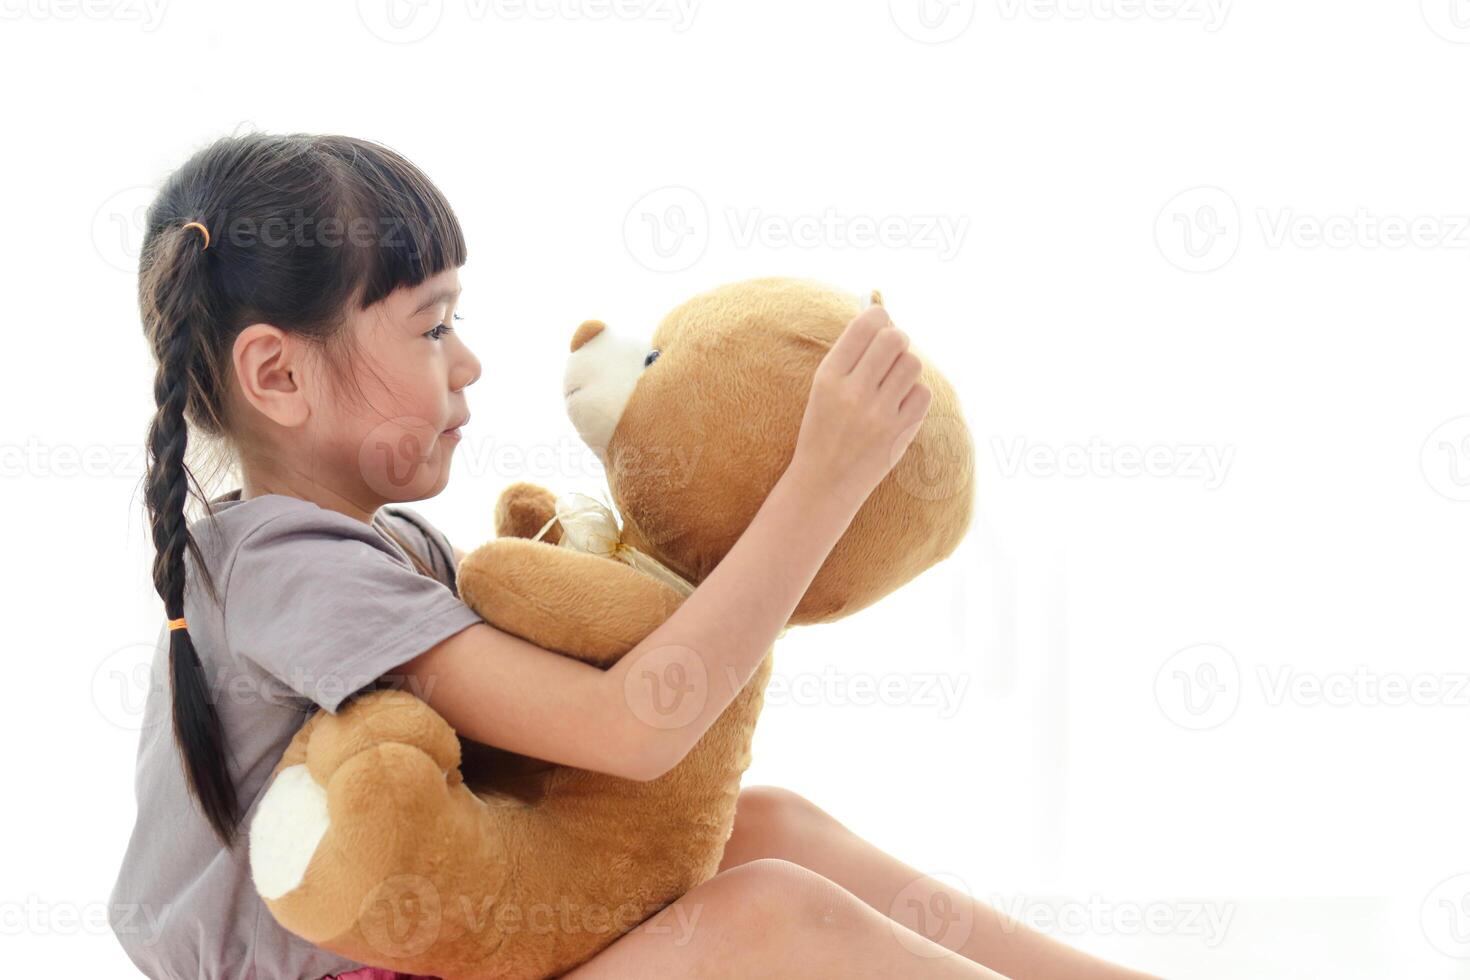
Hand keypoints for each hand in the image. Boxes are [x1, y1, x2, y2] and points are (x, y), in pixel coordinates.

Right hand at [789, 296, 931, 510]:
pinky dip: (913, 394)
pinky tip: (898, 405)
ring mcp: (878, 415)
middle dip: (896, 339)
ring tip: (891, 382)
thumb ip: (851, 355)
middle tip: (889, 353)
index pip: (865, 325)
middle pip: (894, 338)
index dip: (879, 315)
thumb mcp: (823, 389)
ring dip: (905, 367)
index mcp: (828, 377)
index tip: (880, 321)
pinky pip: (922, 392)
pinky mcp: (900, 433)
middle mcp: (853, 394)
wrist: (824, 483)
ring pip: (912, 363)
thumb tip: (884, 317)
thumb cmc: (824, 428)